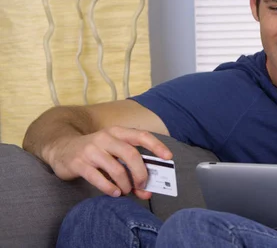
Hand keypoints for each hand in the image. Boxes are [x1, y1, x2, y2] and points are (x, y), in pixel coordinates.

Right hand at [48, 126, 171, 199]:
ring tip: (126, 191)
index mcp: (117, 132)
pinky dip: (110, 188)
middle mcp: (105, 138)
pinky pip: (98, 178)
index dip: (157, 146)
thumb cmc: (94, 152)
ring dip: (125, 184)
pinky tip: (114, 193)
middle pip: (131, 155)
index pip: (141, 136)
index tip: (168, 157)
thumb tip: (147, 189)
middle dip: (141, 173)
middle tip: (143, 186)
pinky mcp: (78, 163)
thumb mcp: (112, 151)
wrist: (60, 147)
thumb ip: (129, 167)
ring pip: (116, 169)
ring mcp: (91, 150)